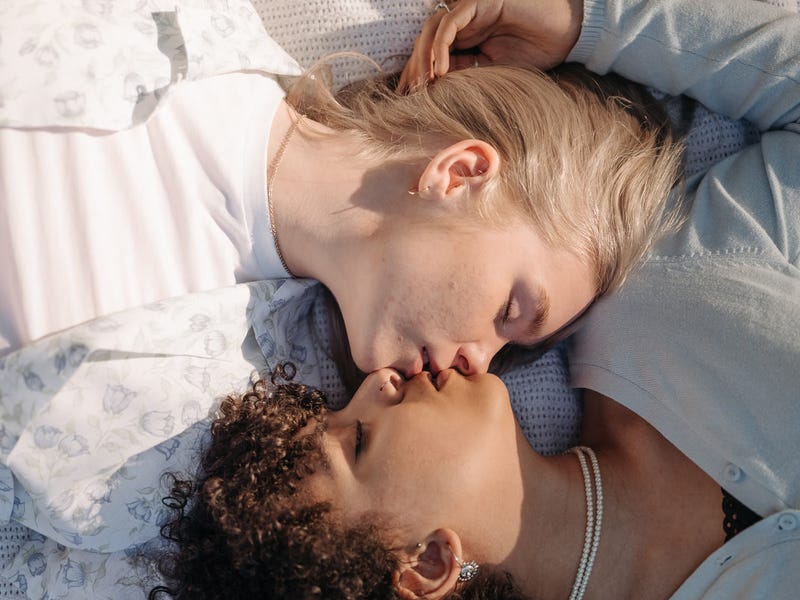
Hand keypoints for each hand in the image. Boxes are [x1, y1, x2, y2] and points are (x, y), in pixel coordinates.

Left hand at [398, 0, 582, 91]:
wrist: (567, 34)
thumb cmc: (536, 52)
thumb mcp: (494, 72)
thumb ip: (467, 75)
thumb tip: (436, 90)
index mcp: (466, 40)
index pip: (431, 55)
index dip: (417, 75)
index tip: (407, 100)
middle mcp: (464, 23)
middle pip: (426, 41)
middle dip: (414, 68)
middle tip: (408, 95)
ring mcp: (470, 10)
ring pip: (433, 29)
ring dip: (424, 57)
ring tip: (424, 83)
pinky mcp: (480, 1)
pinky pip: (451, 22)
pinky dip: (442, 45)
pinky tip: (442, 69)